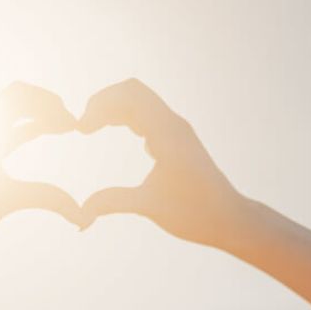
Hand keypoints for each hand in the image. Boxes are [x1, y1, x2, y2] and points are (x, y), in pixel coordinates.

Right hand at [77, 78, 250, 246]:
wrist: (229, 218)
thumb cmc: (195, 213)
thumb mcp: (150, 207)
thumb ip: (113, 203)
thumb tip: (81, 214)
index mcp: (167, 134)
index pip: (128, 97)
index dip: (99, 106)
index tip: (81, 130)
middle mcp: (174, 125)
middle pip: (132, 91)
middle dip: (103, 102)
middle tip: (83, 126)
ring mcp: (178, 130)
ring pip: (141, 101)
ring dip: (115, 108)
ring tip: (92, 128)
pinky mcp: (179, 139)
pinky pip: (150, 114)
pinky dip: (129, 116)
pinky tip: (118, 132)